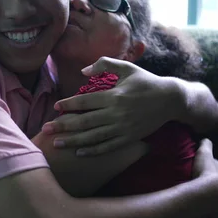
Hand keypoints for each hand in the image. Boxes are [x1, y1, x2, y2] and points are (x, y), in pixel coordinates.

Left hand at [42, 56, 183, 155]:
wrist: (170, 100)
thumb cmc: (146, 82)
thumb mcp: (127, 68)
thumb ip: (105, 65)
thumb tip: (83, 70)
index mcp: (114, 96)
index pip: (85, 102)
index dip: (69, 105)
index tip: (56, 107)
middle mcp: (117, 114)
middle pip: (85, 122)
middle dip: (63, 126)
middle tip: (46, 129)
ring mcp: (123, 129)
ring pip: (93, 137)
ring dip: (73, 141)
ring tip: (57, 144)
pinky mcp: (129, 139)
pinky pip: (108, 147)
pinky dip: (93, 151)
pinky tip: (79, 152)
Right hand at [192, 139, 217, 217]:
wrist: (207, 194)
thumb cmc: (205, 172)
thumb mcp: (204, 153)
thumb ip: (206, 145)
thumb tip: (206, 139)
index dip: (212, 169)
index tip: (203, 170)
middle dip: (215, 183)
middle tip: (203, 183)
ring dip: (214, 196)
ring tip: (203, 196)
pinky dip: (214, 208)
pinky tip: (206, 207)